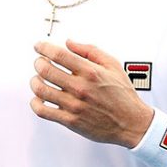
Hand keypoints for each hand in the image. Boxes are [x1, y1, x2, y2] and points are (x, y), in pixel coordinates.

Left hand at [29, 39, 152, 147]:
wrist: (131, 123)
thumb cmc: (124, 95)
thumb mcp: (113, 65)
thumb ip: (91, 51)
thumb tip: (70, 43)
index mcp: (91, 72)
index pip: (59, 55)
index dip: (43, 48)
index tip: (39, 46)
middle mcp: (81, 88)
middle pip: (45, 70)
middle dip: (38, 62)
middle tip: (39, 62)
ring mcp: (74, 105)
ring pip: (41, 90)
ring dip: (35, 81)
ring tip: (38, 79)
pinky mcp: (70, 120)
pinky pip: (43, 111)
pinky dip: (35, 103)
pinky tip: (39, 99)